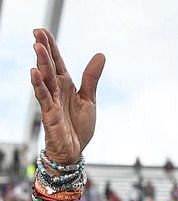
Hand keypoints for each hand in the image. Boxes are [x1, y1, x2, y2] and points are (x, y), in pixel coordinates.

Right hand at [30, 28, 104, 163]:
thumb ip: (91, 78)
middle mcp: (57, 90)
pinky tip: (34, 72)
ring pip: (45, 78)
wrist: (74, 150)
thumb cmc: (79, 126)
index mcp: (66, 85)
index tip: (43, 31)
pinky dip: (39, 85)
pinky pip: (43, 97)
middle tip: (37, 32)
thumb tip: (100, 55)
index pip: (57, 62)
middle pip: (49, 66)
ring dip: (41, 62)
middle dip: (44, 49)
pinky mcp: (49, 114)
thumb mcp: (89, 99)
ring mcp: (52, 101)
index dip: (52, 47)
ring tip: (37, 46)